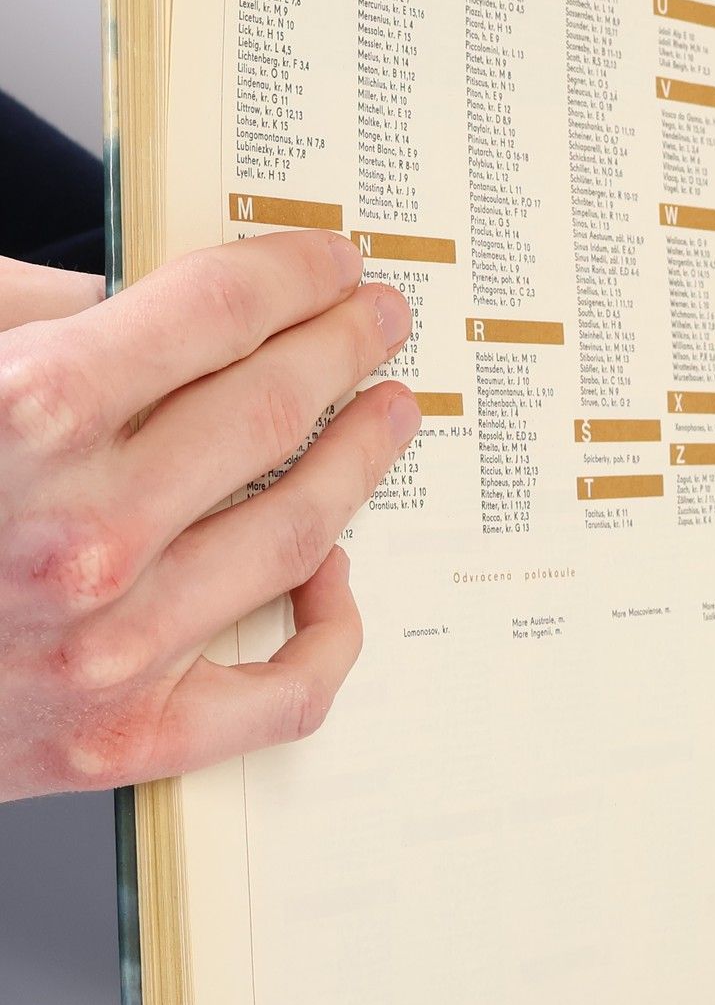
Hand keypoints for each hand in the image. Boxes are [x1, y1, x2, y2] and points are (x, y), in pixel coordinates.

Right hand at [0, 237, 418, 801]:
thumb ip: (33, 317)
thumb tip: (159, 307)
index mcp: (20, 414)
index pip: (216, 312)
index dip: (292, 275)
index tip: (331, 262)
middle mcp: (81, 535)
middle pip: (273, 407)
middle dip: (344, 346)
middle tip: (381, 320)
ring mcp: (111, 648)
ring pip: (301, 529)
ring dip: (362, 460)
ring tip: (388, 418)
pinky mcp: (121, 742)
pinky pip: (284, 692)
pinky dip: (331, 631)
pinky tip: (335, 574)